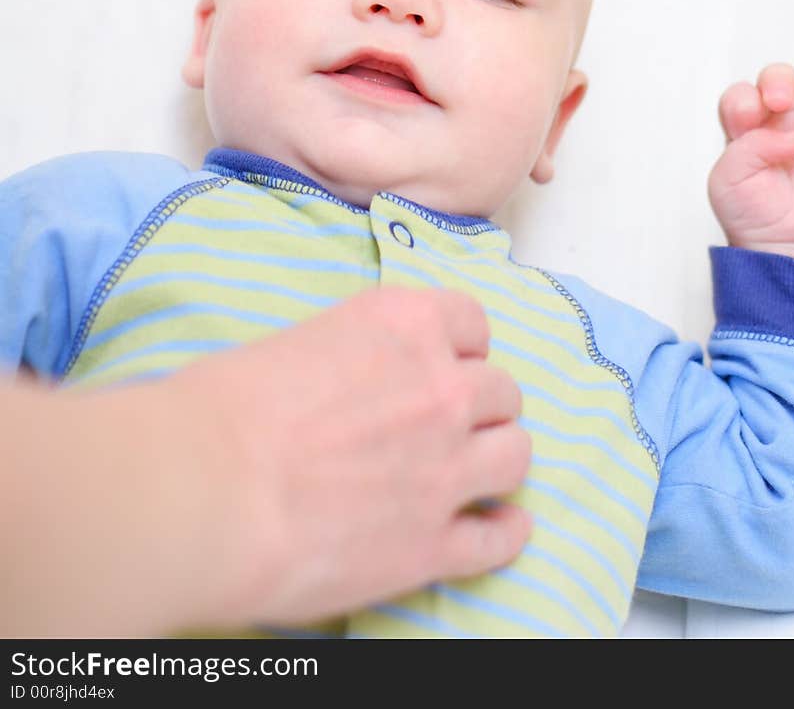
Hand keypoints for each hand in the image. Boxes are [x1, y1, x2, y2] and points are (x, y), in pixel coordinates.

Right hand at [172, 286, 532, 628]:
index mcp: (405, 324)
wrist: (205, 489)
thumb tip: (353, 385)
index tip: (444, 364)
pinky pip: (502, 535)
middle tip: (449, 424)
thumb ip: (353, 357)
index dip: (459, 347)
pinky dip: (505, 531)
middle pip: (501, 390)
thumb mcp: (298, 344)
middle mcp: (442, 388)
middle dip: (478, 405)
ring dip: (497, 459)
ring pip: (516, 454)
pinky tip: (498, 527)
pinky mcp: (434, 544)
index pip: (471, 321)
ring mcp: (446, 467)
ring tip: (475, 470)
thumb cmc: (223, 409)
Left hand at [708, 2, 793, 260]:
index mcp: (747, 132)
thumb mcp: (729, 182)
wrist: (792, 252)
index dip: (745, 99)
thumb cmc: (754, 221)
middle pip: (779, 79)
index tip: (752, 120)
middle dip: (776, 81)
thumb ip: (749, 148)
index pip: (743, 96)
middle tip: (779, 103)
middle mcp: (783, 123)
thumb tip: (791, 131)